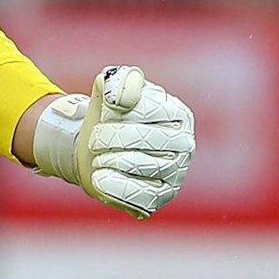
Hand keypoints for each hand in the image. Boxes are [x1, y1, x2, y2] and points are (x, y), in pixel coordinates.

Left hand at [32, 65, 194, 217]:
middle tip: (93, 140)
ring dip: (108, 160)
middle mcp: (185, 144)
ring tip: (98, 158)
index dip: (118, 111)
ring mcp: (176, 173)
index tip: (103, 113)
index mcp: (179, 113)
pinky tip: (99, 177)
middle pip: (144, 138)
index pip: (147, 108)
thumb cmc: (111, 118)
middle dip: (109, 137)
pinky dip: (112, 185)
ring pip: (139, 165)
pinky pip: (138, 195)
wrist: (100, 153)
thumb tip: (118, 97)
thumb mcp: (110, 91)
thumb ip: (116, 81)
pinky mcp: (162, 197)